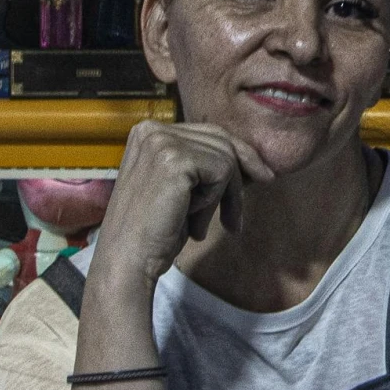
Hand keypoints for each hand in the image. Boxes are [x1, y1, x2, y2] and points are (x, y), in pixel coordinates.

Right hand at [87, 118, 271, 292]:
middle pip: (221, 141)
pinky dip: (214, 201)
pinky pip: (222, 171)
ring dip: (223, 198)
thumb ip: (205, 167)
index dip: (237, 157)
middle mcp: (151, 129)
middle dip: (238, 180)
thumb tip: (254, 162)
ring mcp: (161, 141)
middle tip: (236, 220)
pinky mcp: (175, 159)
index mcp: (148, 132)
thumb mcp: (182, 189)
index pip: (209, 133)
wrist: (128, 260)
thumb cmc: (154, 231)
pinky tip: (192, 222)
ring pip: (226, 158)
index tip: (262, 178)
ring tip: (201, 228)